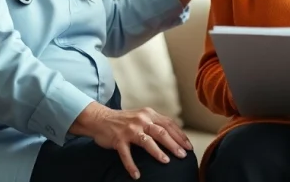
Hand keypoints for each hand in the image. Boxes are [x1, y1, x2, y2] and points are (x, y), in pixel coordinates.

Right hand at [70, 102, 192, 179]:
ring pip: (146, 141)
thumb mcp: (142, 116)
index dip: (180, 135)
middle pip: (161, 132)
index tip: (189, 146)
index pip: (169, 124)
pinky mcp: (118, 139)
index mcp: (149, 114)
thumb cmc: (124, 120)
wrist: (100, 118)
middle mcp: (141, 119)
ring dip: (157, 152)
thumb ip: (155, 123)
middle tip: (183, 155)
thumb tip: (174, 135)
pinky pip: (126, 154)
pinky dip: (131, 165)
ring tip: (166, 162)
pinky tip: (136, 175)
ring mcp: (129, 129)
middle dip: (174, 144)